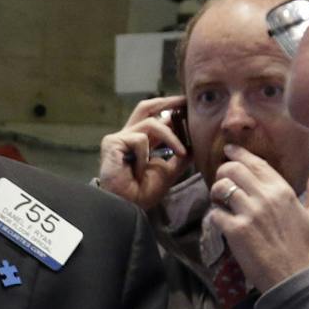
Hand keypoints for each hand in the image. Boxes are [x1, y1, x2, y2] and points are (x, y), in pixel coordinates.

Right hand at [95, 97, 187, 211]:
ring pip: (151, 123)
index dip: (172, 111)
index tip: (189, 108)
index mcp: (141, 142)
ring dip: (171, 137)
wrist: (126, 206)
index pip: (156, 119)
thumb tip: (196, 144)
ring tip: (181, 152)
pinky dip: (145, 157)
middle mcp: (129, 136)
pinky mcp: (112, 143)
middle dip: (168, 102)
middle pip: (146, 108)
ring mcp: (119, 138)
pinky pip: (139, 140)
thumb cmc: (142, 193)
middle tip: (185, 102)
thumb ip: (179, 157)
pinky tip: (139, 173)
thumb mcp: (169, 171)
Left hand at [207, 149, 308, 294]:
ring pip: (221, 187)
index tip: (228, 150)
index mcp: (283, 190)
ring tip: (218, 199)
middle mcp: (265, 197)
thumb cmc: (304, 247)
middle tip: (222, 179)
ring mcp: (249, 213)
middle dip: (223, 171)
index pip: (256, 163)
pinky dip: (214, 214)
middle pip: (233, 170)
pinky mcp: (235, 230)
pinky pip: (215, 212)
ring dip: (216, 192)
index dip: (239, 154)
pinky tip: (219, 219)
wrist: (291, 277)